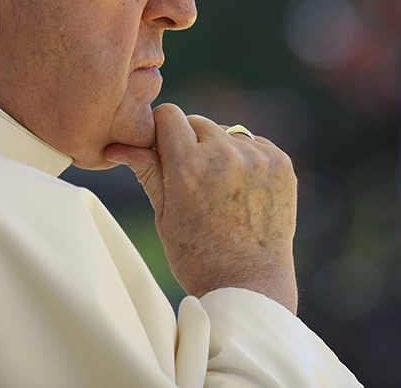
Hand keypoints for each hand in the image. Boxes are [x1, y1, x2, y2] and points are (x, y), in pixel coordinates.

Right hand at [104, 103, 298, 312]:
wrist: (250, 285)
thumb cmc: (198, 256)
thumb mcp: (163, 215)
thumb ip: (148, 171)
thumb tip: (118, 146)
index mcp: (188, 167)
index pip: (169, 114)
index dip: (162, 131)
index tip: (164, 150)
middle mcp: (224, 155)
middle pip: (198, 122)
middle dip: (191, 142)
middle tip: (193, 178)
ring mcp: (257, 158)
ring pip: (228, 132)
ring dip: (221, 149)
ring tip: (221, 189)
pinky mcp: (282, 164)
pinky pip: (256, 144)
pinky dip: (247, 158)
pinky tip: (244, 190)